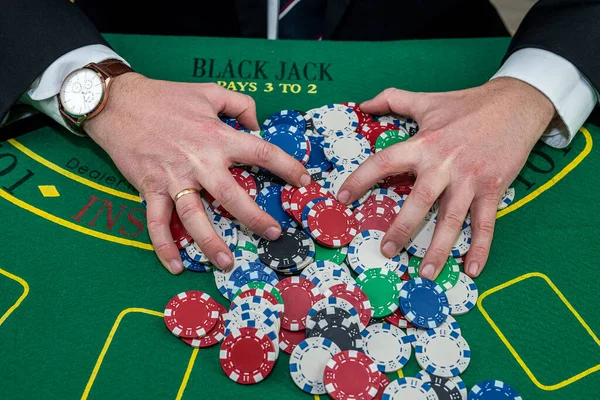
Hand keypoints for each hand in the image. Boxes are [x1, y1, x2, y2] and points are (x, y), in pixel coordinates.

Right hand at [84, 73, 310, 273]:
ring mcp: (173, 178)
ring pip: (195, 217)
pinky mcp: (149, 188)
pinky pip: (157, 222)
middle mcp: (199, 161)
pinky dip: (164, 246)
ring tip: (228, 264)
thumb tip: (257, 124)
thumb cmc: (166, 96)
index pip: (261, 153)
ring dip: (212, 243)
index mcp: (217, 137)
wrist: (119, 102)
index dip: (287, 167)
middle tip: (273, 234)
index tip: (304, 180)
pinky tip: (175, 266)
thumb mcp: (209, 91)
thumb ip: (239, 104)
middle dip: (256, 218)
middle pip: (233, 196)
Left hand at [338, 77, 554, 278]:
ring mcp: (470, 178)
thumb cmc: (469, 104)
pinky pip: (486, 223)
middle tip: (386, 251)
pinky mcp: (494, 187)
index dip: (361, 179)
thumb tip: (363, 103)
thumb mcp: (428, 100)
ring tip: (426, 273)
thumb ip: (393, 100)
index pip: (384, 162)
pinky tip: (471, 269)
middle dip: (402, 227)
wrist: (517, 103)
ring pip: (452, 219)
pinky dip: (481, 247)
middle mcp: (445, 164)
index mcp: (424, 144)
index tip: (342, 198)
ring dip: (439, 248)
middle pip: (419, 200)